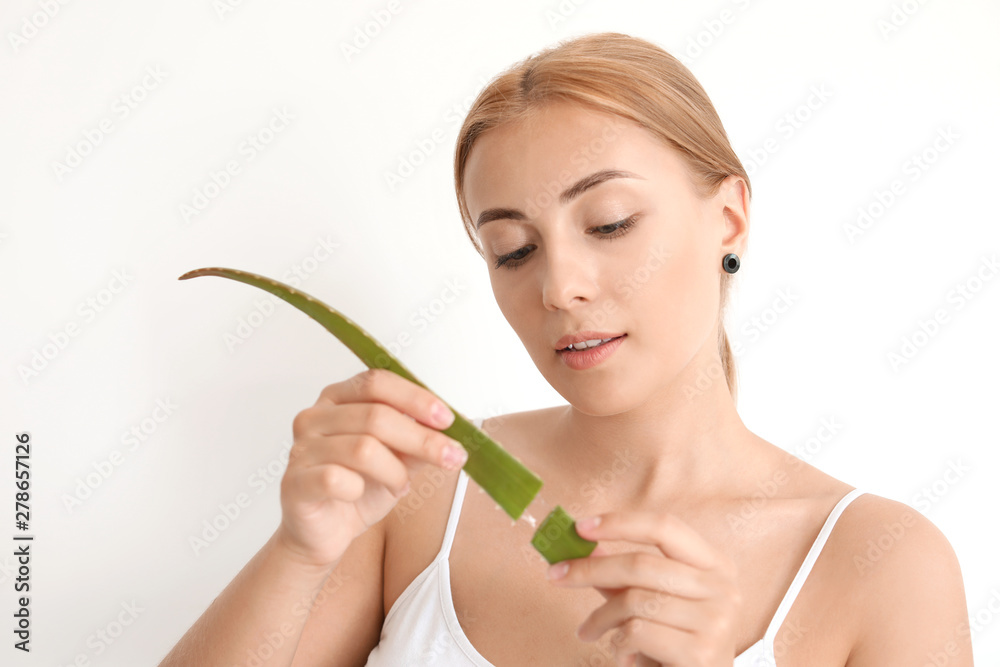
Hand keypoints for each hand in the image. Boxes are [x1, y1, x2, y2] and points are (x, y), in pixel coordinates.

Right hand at [276, 368, 468, 567]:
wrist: (322, 534)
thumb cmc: (356, 490)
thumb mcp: (397, 462)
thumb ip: (416, 443)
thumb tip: (448, 432)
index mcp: (337, 399)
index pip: (376, 383)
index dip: (415, 398)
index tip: (447, 419)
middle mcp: (314, 417)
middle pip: (376, 415)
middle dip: (421, 438)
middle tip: (451, 456)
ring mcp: (301, 449)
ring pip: (363, 448)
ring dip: (395, 470)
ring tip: (401, 485)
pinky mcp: (294, 482)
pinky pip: (336, 479)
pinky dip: (360, 489)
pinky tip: (362, 494)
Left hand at [546, 511, 741, 666]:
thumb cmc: (677, 647)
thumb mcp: (656, 605)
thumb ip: (626, 577)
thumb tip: (587, 547)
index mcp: (716, 565)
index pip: (665, 527)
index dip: (620, 523)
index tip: (580, 528)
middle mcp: (723, 588)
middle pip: (640, 564)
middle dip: (590, 570)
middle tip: (555, 576)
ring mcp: (716, 621)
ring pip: (634, 600)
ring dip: (600, 617)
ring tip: (589, 631)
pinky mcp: (701, 653)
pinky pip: (637, 633)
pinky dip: (618, 644)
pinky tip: (624, 655)